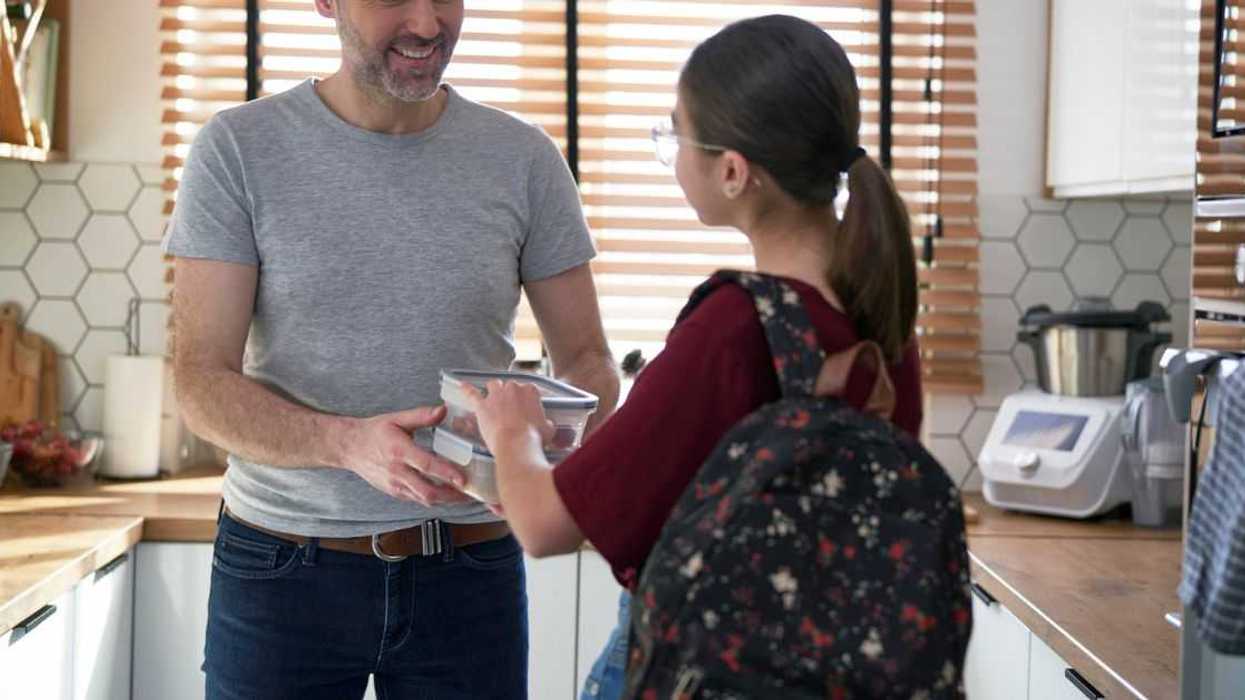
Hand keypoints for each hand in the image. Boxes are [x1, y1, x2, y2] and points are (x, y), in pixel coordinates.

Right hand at [340, 405, 470, 505]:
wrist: (350, 447)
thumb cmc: (374, 432)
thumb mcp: (397, 419)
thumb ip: (421, 415)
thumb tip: (443, 410)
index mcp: (399, 451)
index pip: (426, 465)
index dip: (446, 473)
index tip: (463, 478)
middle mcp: (397, 472)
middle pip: (428, 492)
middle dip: (452, 495)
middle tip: (471, 492)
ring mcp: (396, 486)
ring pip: (424, 500)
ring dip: (446, 500)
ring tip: (465, 495)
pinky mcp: (395, 492)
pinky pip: (418, 499)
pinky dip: (434, 498)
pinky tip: (448, 494)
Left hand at [462, 380, 554, 459]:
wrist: (516, 444)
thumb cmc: (534, 438)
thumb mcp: (548, 429)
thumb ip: (546, 423)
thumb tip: (547, 425)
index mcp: (531, 391)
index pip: (528, 389)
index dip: (526, 399)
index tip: (526, 407)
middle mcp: (513, 388)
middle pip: (511, 386)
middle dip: (510, 395)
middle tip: (511, 407)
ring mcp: (496, 396)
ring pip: (494, 384)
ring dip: (494, 389)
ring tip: (493, 397)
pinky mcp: (483, 406)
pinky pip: (472, 393)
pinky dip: (467, 389)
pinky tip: (462, 386)